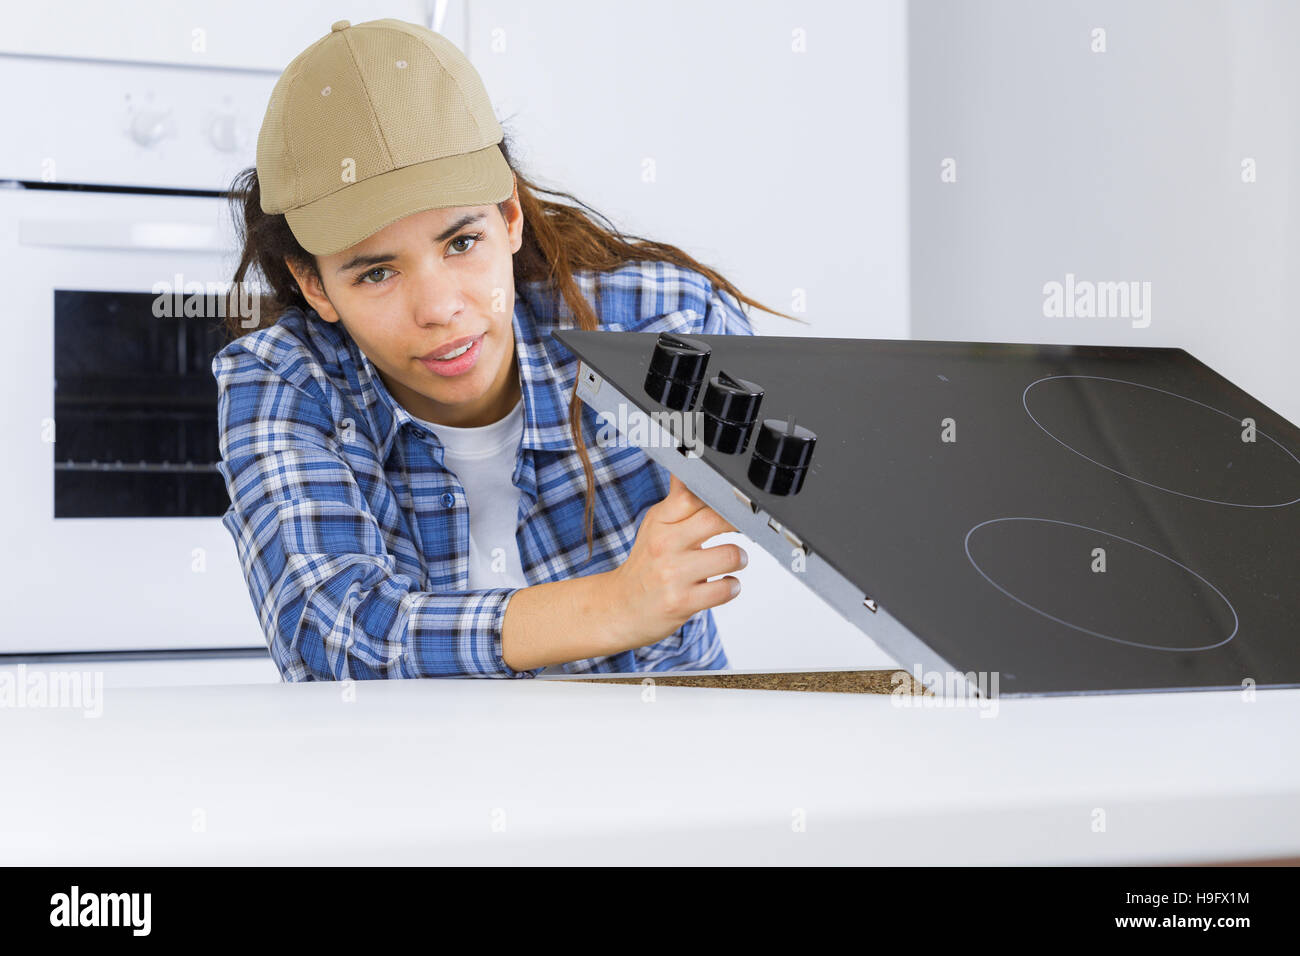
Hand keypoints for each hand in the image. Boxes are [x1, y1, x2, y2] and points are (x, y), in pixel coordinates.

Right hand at [605, 473, 746, 651]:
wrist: (620, 607)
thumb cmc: (645, 565)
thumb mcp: (656, 525)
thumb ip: (679, 498)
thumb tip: (691, 459)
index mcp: (660, 519)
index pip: (695, 493)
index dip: (722, 495)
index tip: (733, 502)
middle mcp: (664, 543)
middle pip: (717, 519)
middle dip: (738, 524)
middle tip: (739, 530)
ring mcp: (673, 573)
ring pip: (730, 555)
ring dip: (738, 559)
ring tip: (730, 561)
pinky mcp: (682, 601)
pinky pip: (726, 589)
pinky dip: (731, 587)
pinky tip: (722, 584)